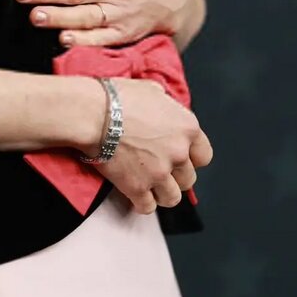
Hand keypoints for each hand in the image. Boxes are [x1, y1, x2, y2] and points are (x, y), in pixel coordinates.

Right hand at [78, 77, 213, 214]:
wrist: (93, 113)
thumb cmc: (119, 97)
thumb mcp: (150, 89)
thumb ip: (164, 103)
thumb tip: (163, 105)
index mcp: (187, 127)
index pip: (204, 155)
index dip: (192, 158)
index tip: (180, 158)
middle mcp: (178, 152)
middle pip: (188, 179)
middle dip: (174, 175)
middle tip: (157, 167)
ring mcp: (160, 173)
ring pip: (172, 198)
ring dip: (161, 192)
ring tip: (148, 183)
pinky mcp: (138, 188)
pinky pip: (148, 207)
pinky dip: (141, 202)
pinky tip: (134, 191)